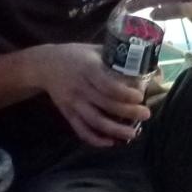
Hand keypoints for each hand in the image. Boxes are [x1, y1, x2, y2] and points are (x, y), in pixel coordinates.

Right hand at [36, 43, 150, 148]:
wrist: (45, 65)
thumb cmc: (75, 55)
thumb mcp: (94, 50)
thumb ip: (115, 56)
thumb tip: (143, 63)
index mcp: (88, 69)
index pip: (107, 85)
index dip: (125, 94)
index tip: (140, 96)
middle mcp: (80, 87)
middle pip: (106, 104)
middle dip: (128, 112)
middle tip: (146, 114)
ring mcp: (73, 103)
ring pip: (95, 121)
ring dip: (115, 130)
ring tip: (133, 134)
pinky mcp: (67, 113)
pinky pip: (81, 130)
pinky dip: (95, 139)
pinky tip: (110, 142)